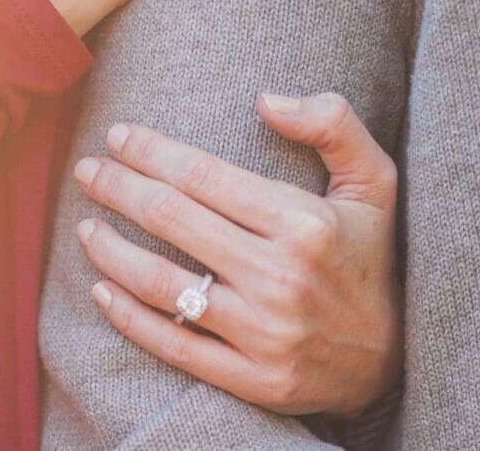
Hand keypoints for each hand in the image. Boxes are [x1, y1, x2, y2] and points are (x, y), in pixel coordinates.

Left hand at [71, 92, 401, 417]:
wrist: (395, 358)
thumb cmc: (372, 256)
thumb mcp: (376, 180)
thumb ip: (333, 124)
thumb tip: (265, 100)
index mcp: (304, 223)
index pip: (203, 175)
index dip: (150, 151)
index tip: (118, 136)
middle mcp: (280, 277)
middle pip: (172, 221)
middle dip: (118, 188)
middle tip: (87, 170)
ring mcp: (264, 334)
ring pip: (162, 285)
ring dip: (111, 251)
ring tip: (84, 226)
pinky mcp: (254, 380)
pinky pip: (174, 346)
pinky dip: (129, 318)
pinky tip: (102, 290)